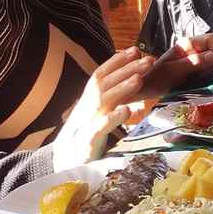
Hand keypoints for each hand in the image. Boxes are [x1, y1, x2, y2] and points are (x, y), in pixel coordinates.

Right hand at [53, 48, 153, 168]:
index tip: (135, 49)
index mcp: (89, 99)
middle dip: (127, 69)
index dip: (116, 61)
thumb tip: (136, 87)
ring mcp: (87, 123)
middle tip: (149, 59)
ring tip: (140, 79)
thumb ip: (114, 100)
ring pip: (104, 101)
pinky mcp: (89, 142)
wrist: (63, 164)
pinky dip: (113, 117)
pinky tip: (126, 110)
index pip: (102, 74)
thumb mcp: (98, 115)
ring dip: (122, 88)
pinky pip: (100, 127)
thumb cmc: (85, 136)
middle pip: (106, 83)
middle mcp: (87, 107)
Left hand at [140, 34, 212, 100]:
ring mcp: (193, 60)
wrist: (143, 88)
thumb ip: (193, 62)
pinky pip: (207, 72)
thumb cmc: (154, 79)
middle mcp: (192, 49)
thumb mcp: (173, 72)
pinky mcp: (193, 70)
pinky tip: (196, 84)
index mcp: (187, 44)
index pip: (212, 39)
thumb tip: (212, 56)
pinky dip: (206, 78)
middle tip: (205, 77)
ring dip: (210, 73)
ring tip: (197, 82)